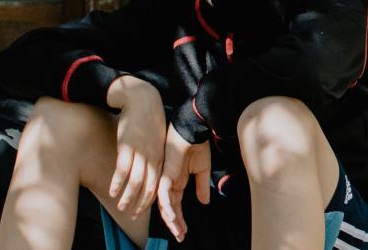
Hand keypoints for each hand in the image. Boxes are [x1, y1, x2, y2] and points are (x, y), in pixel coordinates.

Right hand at [105, 75, 165, 218]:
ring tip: (121, 207)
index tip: (143, 211)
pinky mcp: (127, 147)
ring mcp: (140, 153)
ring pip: (135, 182)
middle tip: (132, 216)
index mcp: (160, 158)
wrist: (142, 101)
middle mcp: (152, 158)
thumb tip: (146, 171)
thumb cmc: (147, 122)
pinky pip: (122, 170)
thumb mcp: (155, 141)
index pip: (157, 185)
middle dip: (140, 204)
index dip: (150, 200)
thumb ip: (152, 157)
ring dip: (128, 197)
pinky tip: (113, 192)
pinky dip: (118, 183)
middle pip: (148, 187)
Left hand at [157, 124, 211, 241]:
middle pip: (169, 208)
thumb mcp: (201, 170)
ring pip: (164, 205)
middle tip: (180, 237)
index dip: (180, 219)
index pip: (176, 205)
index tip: (184, 232)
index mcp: (176, 182)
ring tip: (178, 231)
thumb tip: (205, 202)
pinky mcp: (165, 174)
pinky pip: (163, 194)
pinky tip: (172, 217)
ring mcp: (165, 179)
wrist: (193, 131)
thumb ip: (201, 186)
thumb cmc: (197, 145)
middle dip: (175, 224)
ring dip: (171, 219)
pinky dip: (167, 206)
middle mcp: (169, 183)